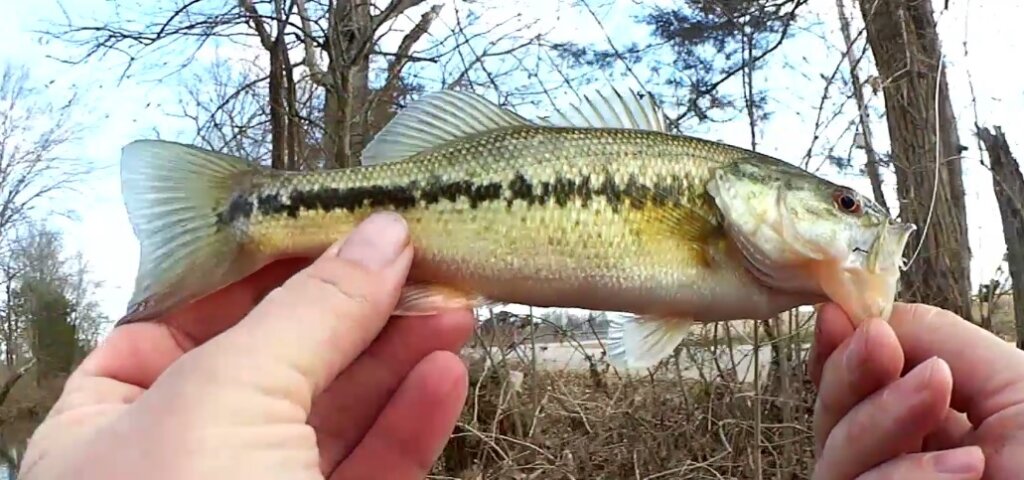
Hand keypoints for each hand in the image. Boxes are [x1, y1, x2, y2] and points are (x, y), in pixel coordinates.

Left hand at [18, 212, 476, 479]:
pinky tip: (446, 376)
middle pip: (281, 355)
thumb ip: (309, 311)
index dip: (268, 265)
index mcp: (110, 423)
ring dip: (399, 356)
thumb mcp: (226, 400)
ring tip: (452, 307)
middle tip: (420, 258)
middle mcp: (183, 461)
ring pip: (339, 412)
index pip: (190, 313)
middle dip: (356, 304)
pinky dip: (415, 419)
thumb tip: (378, 236)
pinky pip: (376, 466)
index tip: (341, 224)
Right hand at [810, 301, 1023, 478]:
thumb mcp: (1013, 382)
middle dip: (851, 376)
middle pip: (829, 414)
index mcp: (930, 421)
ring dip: (880, 424)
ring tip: (949, 414)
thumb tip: (861, 317)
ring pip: (831, 458)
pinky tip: (966, 470)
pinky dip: (904, 479)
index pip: (853, 380)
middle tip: (881, 352)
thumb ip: (936, 336)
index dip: (838, 348)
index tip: (840, 320)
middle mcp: (900, 460)